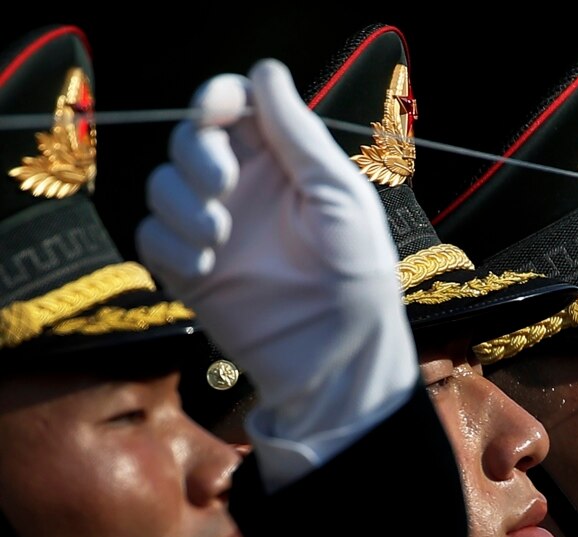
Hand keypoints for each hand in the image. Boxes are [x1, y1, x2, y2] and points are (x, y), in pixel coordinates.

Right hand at [138, 59, 417, 485]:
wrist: (338, 354)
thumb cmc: (356, 272)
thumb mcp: (337, 195)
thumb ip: (298, 135)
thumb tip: (265, 70)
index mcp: (283, 163)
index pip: (234, 108)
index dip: (216, 98)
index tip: (214, 112)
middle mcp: (244, 189)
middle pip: (189, 140)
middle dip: (196, 153)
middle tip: (222, 185)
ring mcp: (215, 229)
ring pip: (162, 184)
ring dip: (182, 203)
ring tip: (220, 238)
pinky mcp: (190, 271)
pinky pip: (152, 237)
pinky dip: (169, 245)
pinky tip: (206, 268)